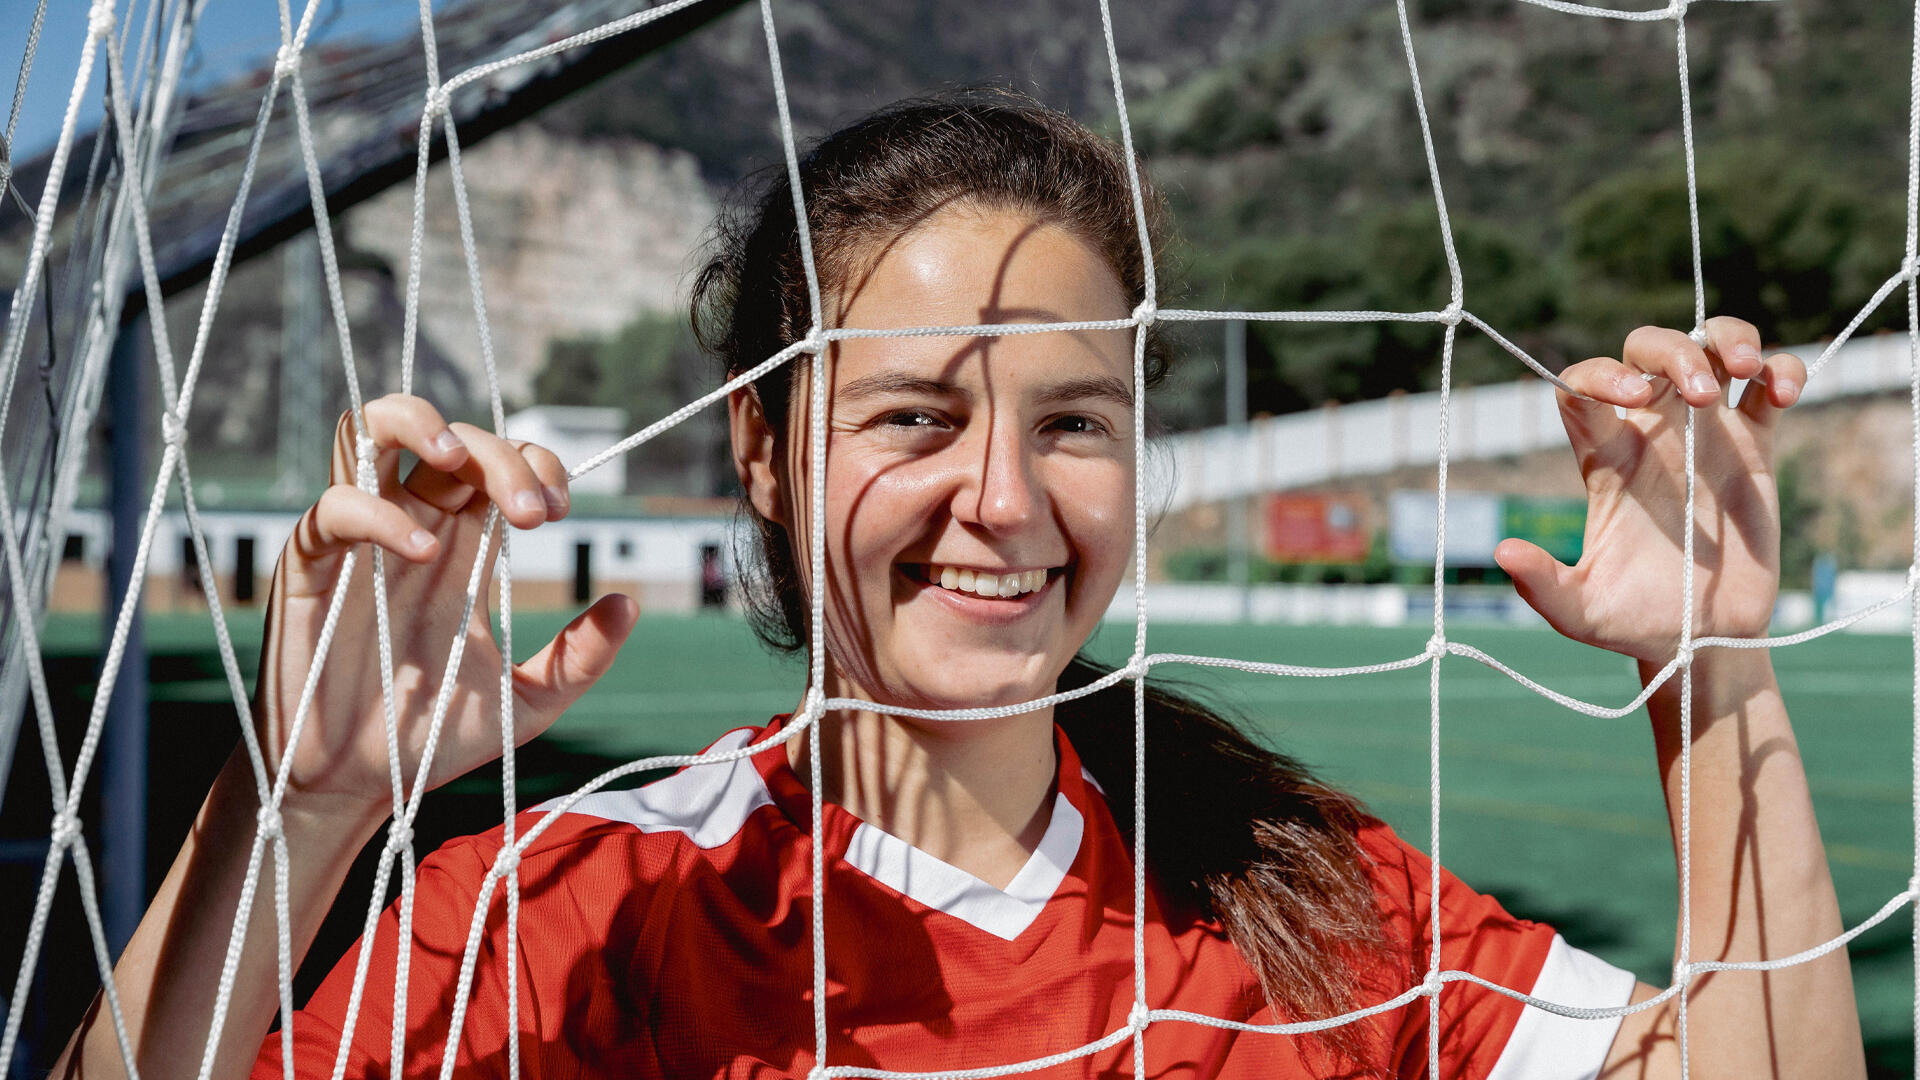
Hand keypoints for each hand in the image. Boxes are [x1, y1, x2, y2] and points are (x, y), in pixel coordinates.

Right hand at [255, 394, 637, 817]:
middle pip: (453, 440)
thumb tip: (629, 604)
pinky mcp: (310, 567)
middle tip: (536, 514)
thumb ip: (578, 658)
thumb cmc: (432, 740)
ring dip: (419, 423)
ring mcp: (359, 542)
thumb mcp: (526, 704)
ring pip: (370, 430)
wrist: (358, 788)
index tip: (562, 511)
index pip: (499, 465)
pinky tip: (425, 552)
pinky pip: (333, 506)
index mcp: (464, 548)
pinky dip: (378, 513)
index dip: (535, 465)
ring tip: (459, 458)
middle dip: (502, 458)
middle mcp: (413, 528)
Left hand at [1494, 317, 1806, 663]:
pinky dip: (1779, 368)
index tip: (1629, 398)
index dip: (1598, 374)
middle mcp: (1650, 436)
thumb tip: (1502, 552)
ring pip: (1707, 349)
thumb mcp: (1580, 611)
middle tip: (1699, 392)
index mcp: (1604, 461)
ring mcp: (1703, 436)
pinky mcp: (1753, 448)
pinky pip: (1766, 386)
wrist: (1703, 640)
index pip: (1581, 388)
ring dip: (1725, 339)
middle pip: (1644, 352)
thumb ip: (1543, 585)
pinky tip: (1784, 392)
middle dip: (1670, 350)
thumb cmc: (1634, 623)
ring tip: (1743, 371)